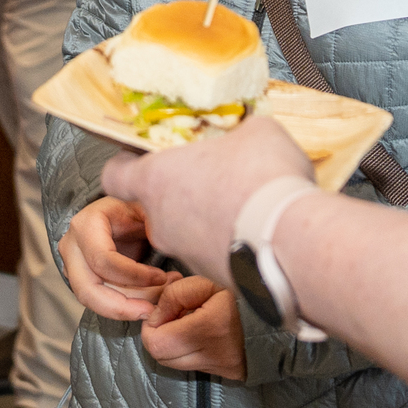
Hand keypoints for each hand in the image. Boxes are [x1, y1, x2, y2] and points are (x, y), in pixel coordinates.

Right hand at [59, 195, 173, 321]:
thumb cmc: (136, 208)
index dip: (135, 276)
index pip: (104, 261)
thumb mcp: (146, 206)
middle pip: (88, 290)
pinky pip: (99, 301)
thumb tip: (165, 239)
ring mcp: (72, 265)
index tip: (163, 278)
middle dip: (124, 306)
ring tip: (156, 302)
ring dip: (127, 308)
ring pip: (93, 301)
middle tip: (153, 310)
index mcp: (86, 224)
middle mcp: (72, 246)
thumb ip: (154, 220)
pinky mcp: (80, 279)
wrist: (124, 213)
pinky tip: (147, 301)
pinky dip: (123, 306)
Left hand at [99, 114, 311, 292]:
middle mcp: (162, 222)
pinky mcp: (214, 277)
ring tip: (243, 204)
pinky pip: (214, 254)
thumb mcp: (256, 131)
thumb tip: (247, 133)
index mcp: (156, 179)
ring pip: (187, 231)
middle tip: (213, 177)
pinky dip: (230, 243)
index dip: (128, 165)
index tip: (142, 158)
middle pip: (157, 204)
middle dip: (183, 191)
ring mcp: (186, 254)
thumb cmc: (263, 181)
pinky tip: (257, 229)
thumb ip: (236, 134)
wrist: (293, 240)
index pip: (115, 174)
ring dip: (208, 219)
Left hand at [140, 275, 245, 380]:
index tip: (163, 310)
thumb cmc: (237, 295)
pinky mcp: (222, 374)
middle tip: (170, 318)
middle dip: (157, 335)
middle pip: (159, 356)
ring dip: (169, 345)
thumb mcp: (204, 284)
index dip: (151, 325)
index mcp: (208, 328)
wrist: (271, 316)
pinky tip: (195, 337)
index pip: (156, 341)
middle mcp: (211, 354)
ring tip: (183, 326)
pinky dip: (184, 352)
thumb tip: (154, 315)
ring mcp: (217, 368)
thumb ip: (173, 295)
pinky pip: (188, 366)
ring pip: (171, 363)